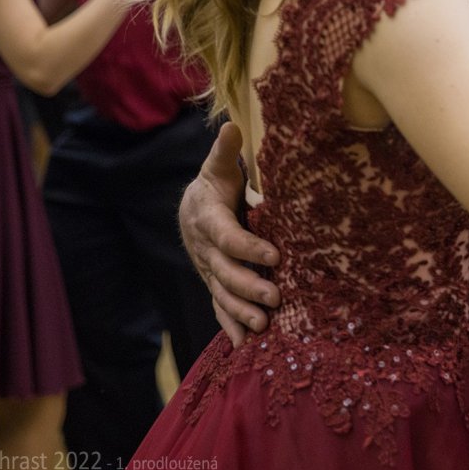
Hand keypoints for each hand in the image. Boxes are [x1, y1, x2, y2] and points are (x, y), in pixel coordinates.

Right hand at [179, 121, 281, 346]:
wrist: (193, 210)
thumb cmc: (214, 185)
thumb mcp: (218, 167)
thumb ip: (225, 152)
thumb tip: (231, 125)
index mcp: (208, 220)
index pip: (228, 237)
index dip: (248, 247)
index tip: (274, 254)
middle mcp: (206, 251)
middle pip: (226, 272)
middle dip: (249, 286)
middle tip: (275, 296)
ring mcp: (209, 270)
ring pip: (222, 294)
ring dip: (241, 311)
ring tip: (264, 325)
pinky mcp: (215, 284)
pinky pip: (220, 307)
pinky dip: (231, 325)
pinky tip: (246, 344)